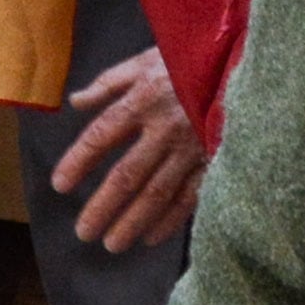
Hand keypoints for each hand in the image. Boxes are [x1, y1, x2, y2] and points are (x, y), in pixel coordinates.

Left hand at [52, 47, 206, 249]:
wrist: (245, 64)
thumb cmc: (189, 60)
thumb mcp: (144, 60)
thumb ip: (108, 83)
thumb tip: (75, 103)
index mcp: (141, 101)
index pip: (100, 137)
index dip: (78, 162)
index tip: (60, 186)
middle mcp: (163, 130)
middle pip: (127, 175)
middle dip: (103, 206)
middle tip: (84, 232)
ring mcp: (191, 149)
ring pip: (157, 193)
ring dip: (133, 221)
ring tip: (112, 244)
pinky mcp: (214, 161)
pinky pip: (190, 196)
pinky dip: (171, 220)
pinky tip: (151, 238)